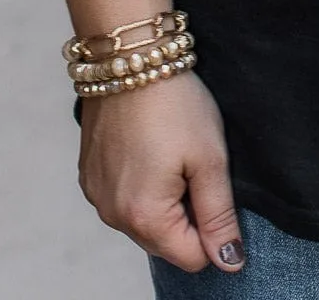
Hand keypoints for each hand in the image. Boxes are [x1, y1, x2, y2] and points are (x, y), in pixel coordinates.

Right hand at [78, 72, 245, 273]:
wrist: (130, 56)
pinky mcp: (88, 176)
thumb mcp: (210, 158)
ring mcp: (96, 196)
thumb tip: (230, 262)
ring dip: (163, 199)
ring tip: (169, 149)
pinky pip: (122, 198)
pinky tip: (148, 146)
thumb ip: (219, 216)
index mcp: (144, 217)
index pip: (192, 258)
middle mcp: (112, 215)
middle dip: (187, 213)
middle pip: (166, 242)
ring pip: (144, 221)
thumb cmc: (175, 104)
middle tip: (192, 162)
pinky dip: (140, 184)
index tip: (212, 184)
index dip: (213, 228)